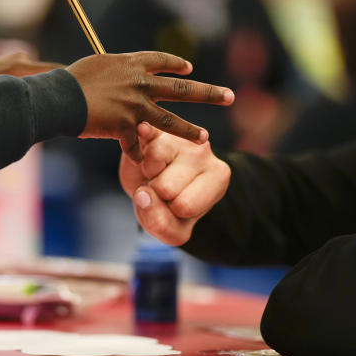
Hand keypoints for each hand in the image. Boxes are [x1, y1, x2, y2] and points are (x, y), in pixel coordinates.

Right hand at [66, 51, 233, 160]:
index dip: (176, 65)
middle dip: (208, 93)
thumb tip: (116, 73)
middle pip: (182, 89)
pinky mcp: (125, 127)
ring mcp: (135, 107)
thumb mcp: (96, 66)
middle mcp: (140, 84)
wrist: (60, 98)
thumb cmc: (70, 80)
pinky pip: (137, 146)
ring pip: (169, 121)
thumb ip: (113, 71)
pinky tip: (144, 164)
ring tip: (206, 138)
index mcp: (132, 64)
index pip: (161, 61)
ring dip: (189, 130)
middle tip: (229, 96)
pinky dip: (139, 155)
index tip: (189, 70)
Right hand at [119, 122, 230, 244]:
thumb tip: (141, 196)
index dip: (170, 211)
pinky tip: (140, 146)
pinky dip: (137, 140)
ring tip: (155, 173)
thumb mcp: (172, 229)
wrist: (154, 183)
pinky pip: (143, 134)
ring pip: (152, 162)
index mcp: (218, 177)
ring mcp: (180, 135)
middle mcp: (204, 152)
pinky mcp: (156, 126)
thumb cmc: (169, 206)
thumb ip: (159, 224)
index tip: (175, 203)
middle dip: (156, 194)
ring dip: (145, 174)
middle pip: (166, 187)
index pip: (184, 206)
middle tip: (162, 188)